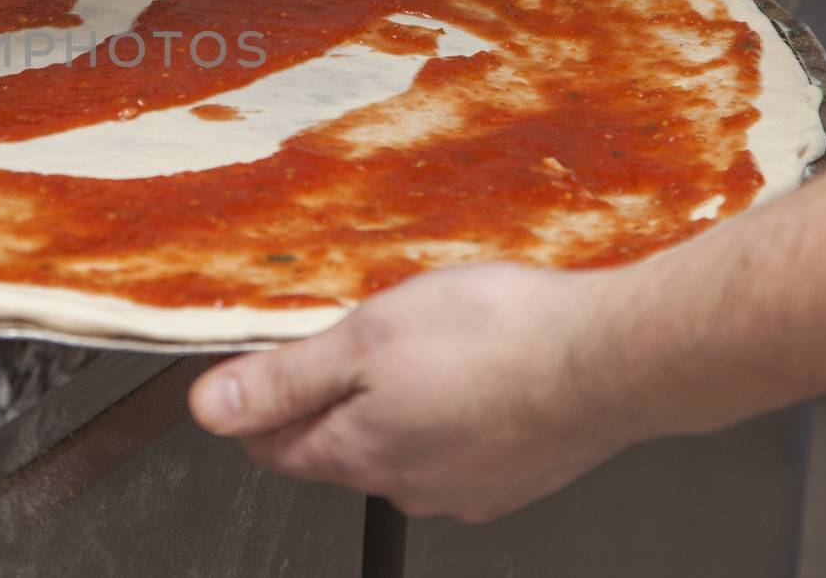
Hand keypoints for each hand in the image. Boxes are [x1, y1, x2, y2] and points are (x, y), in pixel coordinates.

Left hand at [189, 262, 643, 521]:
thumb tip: (211, 410)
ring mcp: (468, 485)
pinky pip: (456, 442)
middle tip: (335, 341)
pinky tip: (467, 368)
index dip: (256, 406)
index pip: (275, 446)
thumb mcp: (363, 340)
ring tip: (408, 347)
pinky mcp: (516, 473)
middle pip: (336, 446)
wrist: (614, 357)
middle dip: (325, 398)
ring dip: (391, 401)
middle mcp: (410, 483)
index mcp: (360, 453)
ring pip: (399, 444)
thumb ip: (283, 380)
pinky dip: (447, 409)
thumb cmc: (497, 339)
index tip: (252, 374)